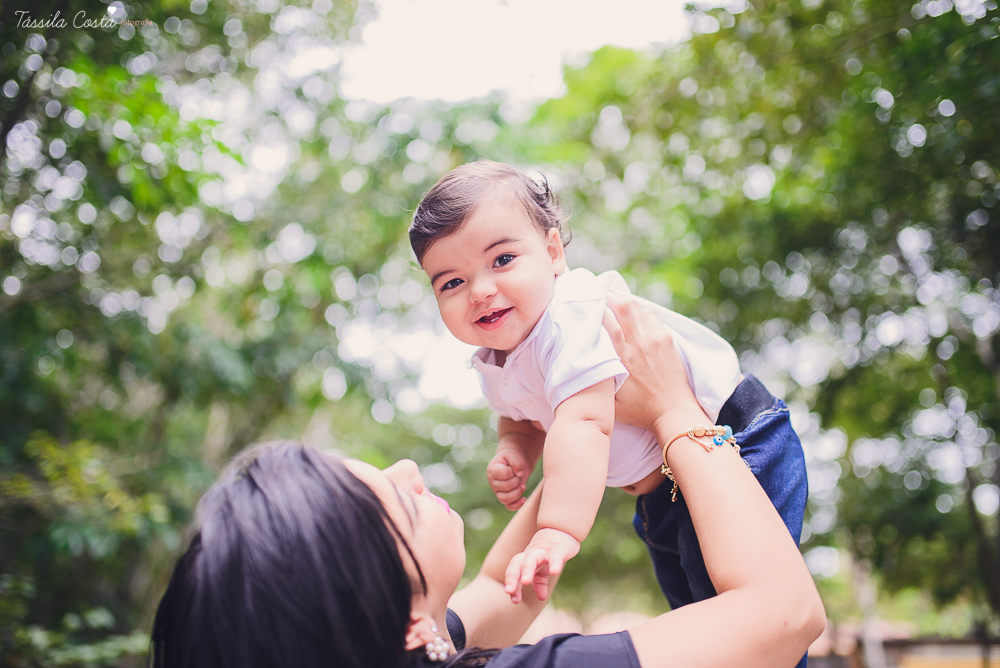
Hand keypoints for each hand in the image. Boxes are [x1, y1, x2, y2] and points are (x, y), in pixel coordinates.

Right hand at [487, 449, 531, 509]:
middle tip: (519, 475)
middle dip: (516, 481)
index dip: (512, 471)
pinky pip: (509, 506)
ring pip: (505, 499)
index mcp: (492, 470)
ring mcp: (497, 491)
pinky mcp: (504, 497)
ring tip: (523, 485)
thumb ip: (517, 462)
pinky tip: (524, 499)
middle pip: (505, 487)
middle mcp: (492, 482)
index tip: (513, 467)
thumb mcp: (514, 455)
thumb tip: (519, 475)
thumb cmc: (513, 457)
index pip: (504, 474)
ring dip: (517, 493)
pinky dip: (516, 505)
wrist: (515, 462)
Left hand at [503, 528, 579, 603]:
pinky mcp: (559, 549)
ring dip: (526, 569)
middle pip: (517, 563)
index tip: (514, 600)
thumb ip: (539, 584)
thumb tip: (541, 597)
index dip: (512, 584)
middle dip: (512, 577)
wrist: (563, 532)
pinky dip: (555, 563)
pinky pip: (555, 555)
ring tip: (525, 582)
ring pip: (531, 558)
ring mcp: (544, 550)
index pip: (514, 571)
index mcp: (525, 561)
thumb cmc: (548, 554)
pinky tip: (555, 571)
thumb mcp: (543, 571)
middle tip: (509, 591)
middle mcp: (531, 555)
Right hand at [601, 293, 700, 434]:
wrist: (673, 412)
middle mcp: (640, 345)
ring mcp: (656, 340)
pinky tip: (634, 319)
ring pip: (639, 308)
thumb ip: (596, 382)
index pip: (608, 322)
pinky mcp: (667, 340)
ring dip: (625, 304)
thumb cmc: (640, 410)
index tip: (588, 307)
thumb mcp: (611, 402)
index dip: (597, 309)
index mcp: (623, 358)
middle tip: (601, 298)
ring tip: (616, 307)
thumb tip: (582, 365)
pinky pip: (652, 316)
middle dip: (610, 297)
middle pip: (624, 306)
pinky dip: (641, 313)